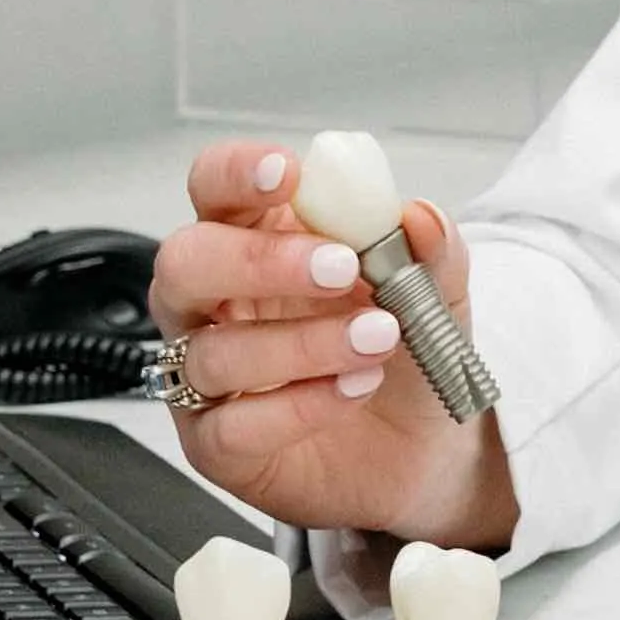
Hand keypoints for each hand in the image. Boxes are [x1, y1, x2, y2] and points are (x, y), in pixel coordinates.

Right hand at [150, 139, 512, 551]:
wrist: (423, 447)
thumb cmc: (404, 355)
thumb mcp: (434, 294)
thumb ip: (430, 251)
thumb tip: (420, 217)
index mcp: (255, 238)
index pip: (213, 186)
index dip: (235, 171)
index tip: (286, 172)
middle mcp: (215, 302)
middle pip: (185, 262)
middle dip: (259, 260)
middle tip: (339, 267)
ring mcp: (207, 376)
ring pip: (213, 351)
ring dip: (303, 343)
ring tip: (378, 339)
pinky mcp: (217, 445)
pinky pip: (232, 426)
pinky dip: (300, 406)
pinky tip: (352, 390)